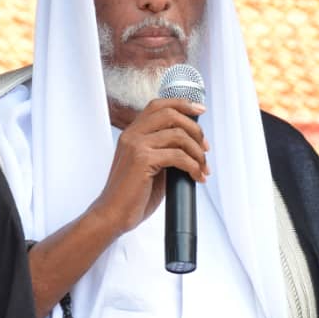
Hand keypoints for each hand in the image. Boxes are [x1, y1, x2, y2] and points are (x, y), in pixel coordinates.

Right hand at [89, 97, 208, 235]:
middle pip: (171, 115)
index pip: (158, 105)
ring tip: (203, 168)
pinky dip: (193, 167)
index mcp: (132, 132)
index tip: (200, 111)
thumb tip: (193, 144)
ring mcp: (136, 145)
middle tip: (205, 148)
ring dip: (198, 153)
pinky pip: (178, 156)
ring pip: (178, 135)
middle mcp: (132, 134)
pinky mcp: (142, 160)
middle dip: (195, 130)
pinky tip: (197, 177)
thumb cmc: (132, 194)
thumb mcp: (149, 164)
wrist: (113, 214)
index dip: (182, 104)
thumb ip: (164, 149)